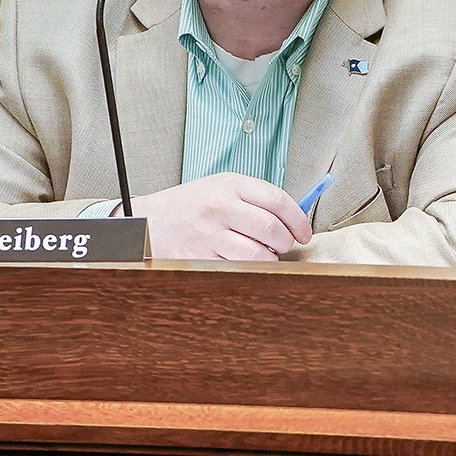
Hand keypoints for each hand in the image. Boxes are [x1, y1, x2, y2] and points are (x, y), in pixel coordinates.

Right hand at [132, 173, 311, 260]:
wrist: (151, 221)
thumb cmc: (194, 205)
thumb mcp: (222, 188)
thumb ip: (257, 199)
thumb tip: (296, 218)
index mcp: (229, 185)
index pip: (277, 200)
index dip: (299, 219)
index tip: (304, 232)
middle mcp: (219, 208)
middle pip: (271, 228)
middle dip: (286, 241)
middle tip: (284, 245)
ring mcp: (208, 235)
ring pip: (258, 254)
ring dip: (270, 259)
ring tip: (264, 254)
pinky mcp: (200, 259)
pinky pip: (238, 269)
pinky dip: (249, 270)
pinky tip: (244, 262)